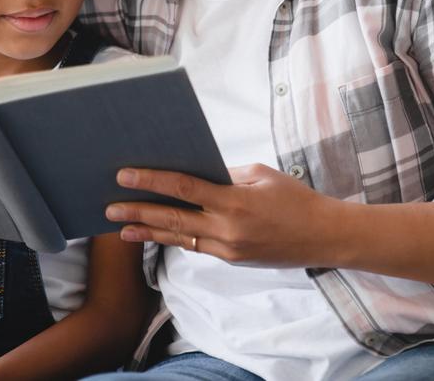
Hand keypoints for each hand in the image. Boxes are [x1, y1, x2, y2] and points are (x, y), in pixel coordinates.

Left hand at [104, 163, 343, 266]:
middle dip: (138, 212)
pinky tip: (155, 232)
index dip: (151, 181)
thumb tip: (194, 174)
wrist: (323, 236)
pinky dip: (175, 238)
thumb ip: (225, 176)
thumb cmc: (294, 198)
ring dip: (148, 232)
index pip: (183, 188)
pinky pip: (197, 245)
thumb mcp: (260, 175)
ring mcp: (228, 248)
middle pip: (172, 219)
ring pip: (179, 238)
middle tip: (109, 208)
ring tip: (121, 229)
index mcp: (234, 201)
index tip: (125, 175)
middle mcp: (227, 228)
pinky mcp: (231, 259)